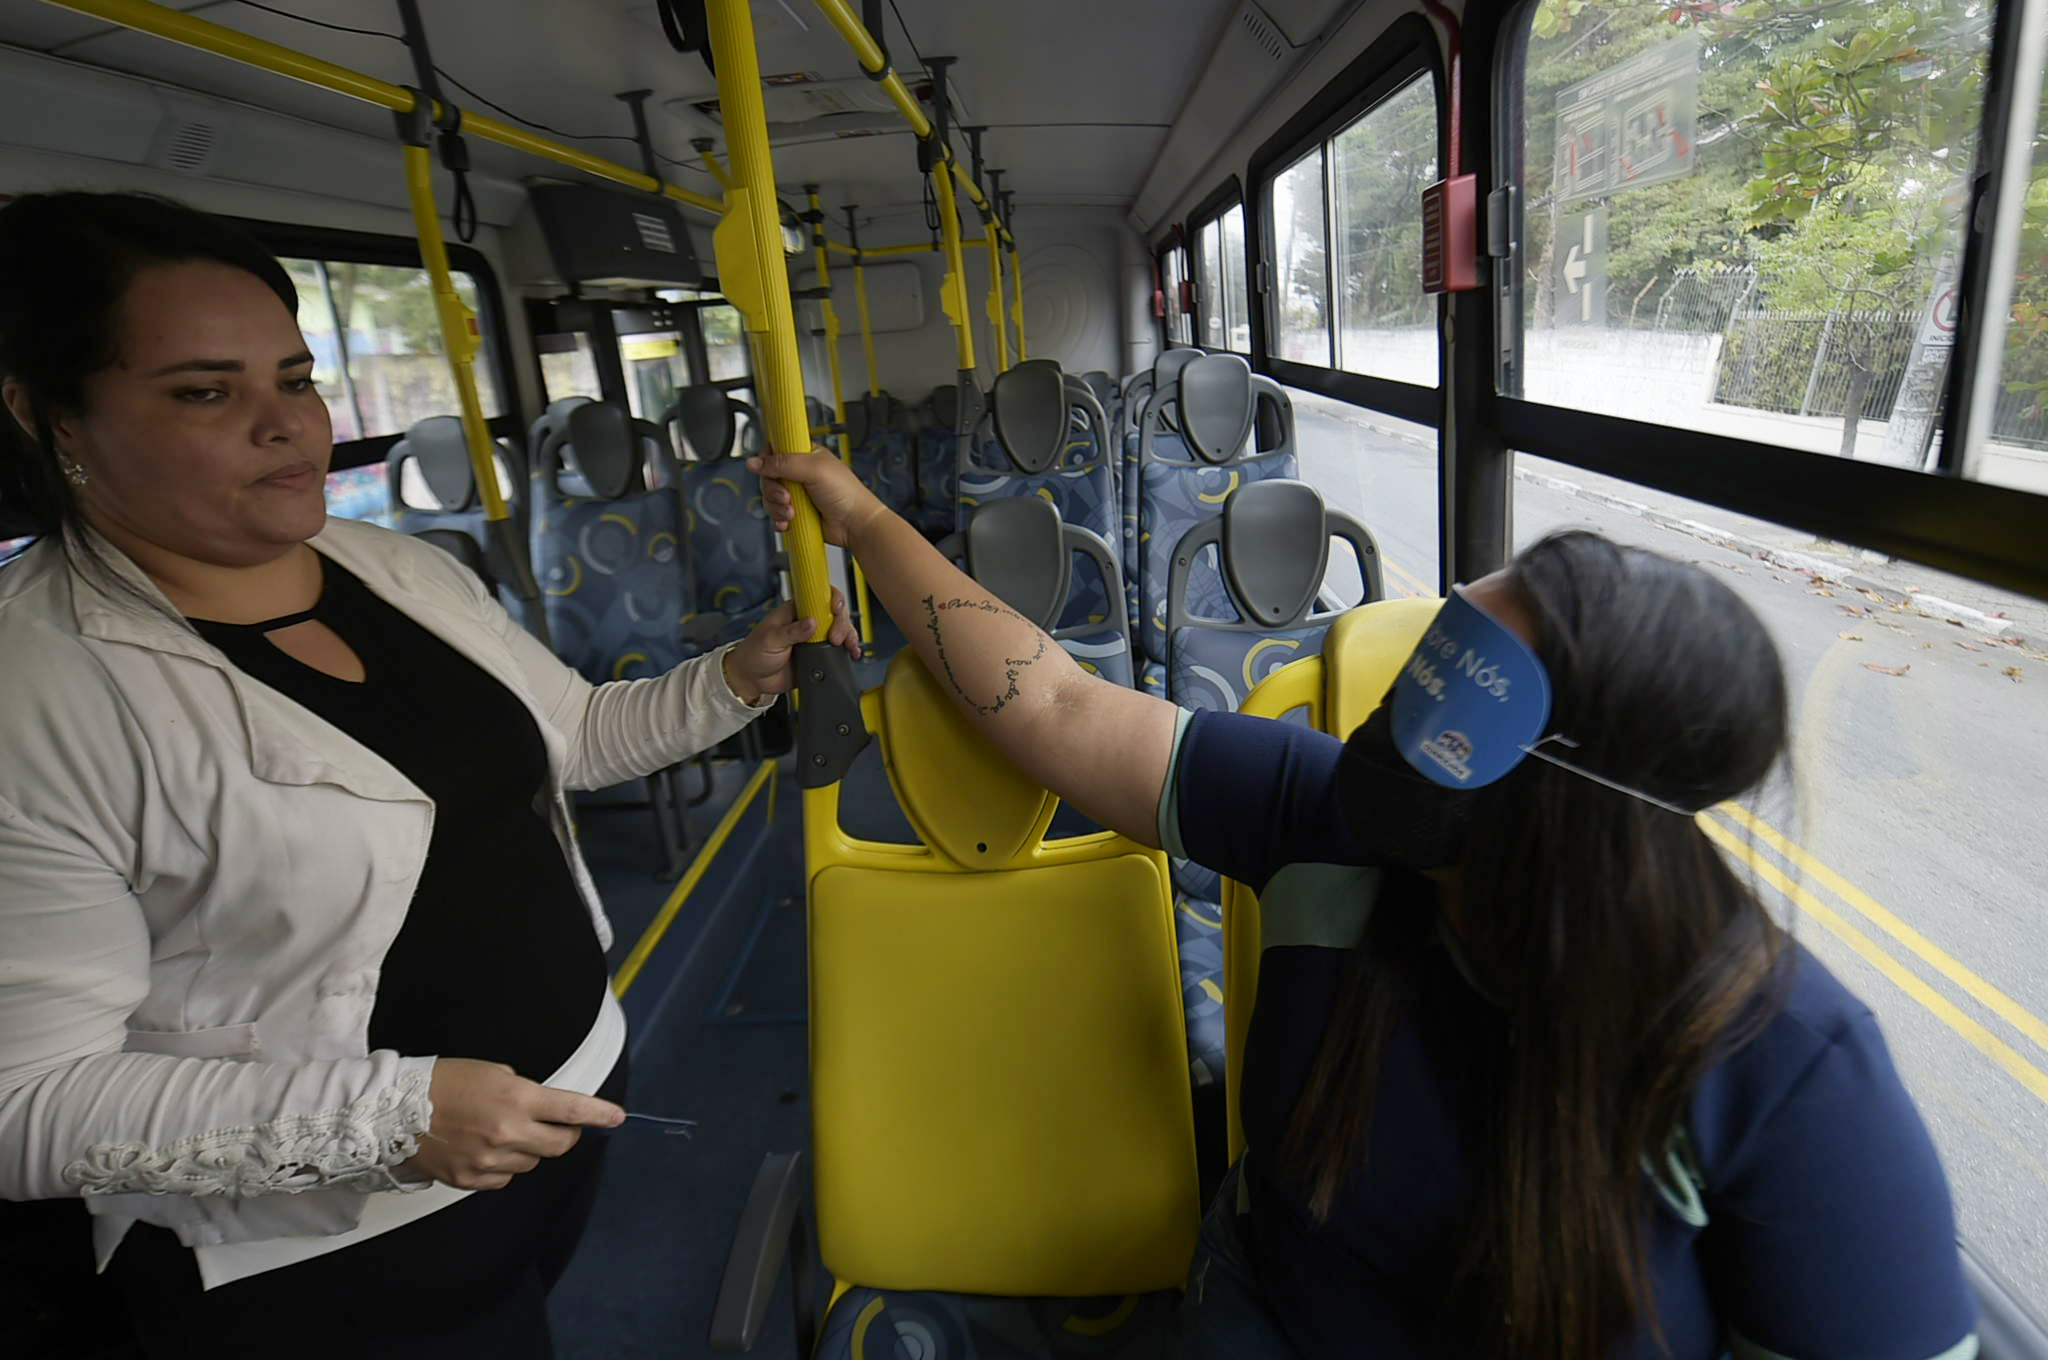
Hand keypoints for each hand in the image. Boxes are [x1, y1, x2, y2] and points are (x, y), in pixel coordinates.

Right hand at [403, 1058, 624, 1191]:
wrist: (395, 1112)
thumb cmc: (442, 1083)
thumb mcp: (493, 1071)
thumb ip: (524, 1091)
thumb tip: (544, 1107)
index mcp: (518, 1099)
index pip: (573, 1110)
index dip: (600, 1114)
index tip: (616, 1117)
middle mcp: (509, 1132)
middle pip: (561, 1144)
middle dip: (565, 1134)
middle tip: (554, 1124)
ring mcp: (491, 1160)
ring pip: (533, 1161)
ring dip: (529, 1148)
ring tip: (501, 1131)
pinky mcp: (473, 1180)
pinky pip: (506, 1177)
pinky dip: (504, 1165)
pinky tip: (485, 1148)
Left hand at [723, 591, 861, 703]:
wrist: (752, 679)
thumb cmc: (754, 653)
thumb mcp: (770, 639)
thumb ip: (792, 631)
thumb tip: (812, 623)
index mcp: (795, 610)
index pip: (819, 595)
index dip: (832, 599)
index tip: (835, 610)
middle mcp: (807, 622)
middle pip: (835, 613)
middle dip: (841, 623)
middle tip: (835, 638)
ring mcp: (815, 638)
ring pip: (841, 630)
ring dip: (848, 636)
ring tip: (847, 646)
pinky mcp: (819, 655)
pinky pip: (838, 650)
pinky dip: (848, 650)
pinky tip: (852, 653)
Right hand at [749, 448, 887, 548]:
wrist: (855, 524)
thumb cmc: (845, 492)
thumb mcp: (813, 469)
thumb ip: (782, 463)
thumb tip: (754, 461)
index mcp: (804, 455)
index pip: (775, 450)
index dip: (767, 459)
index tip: (769, 469)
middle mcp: (798, 473)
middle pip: (768, 477)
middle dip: (773, 489)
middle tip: (787, 496)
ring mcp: (796, 494)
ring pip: (769, 497)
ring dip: (776, 507)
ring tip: (792, 512)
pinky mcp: (796, 513)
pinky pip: (775, 515)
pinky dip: (779, 519)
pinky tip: (789, 522)